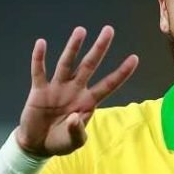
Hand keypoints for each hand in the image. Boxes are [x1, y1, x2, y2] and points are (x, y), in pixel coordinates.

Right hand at [16, 25, 137, 155]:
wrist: (37, 144)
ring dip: (73, 47)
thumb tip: (75, 117)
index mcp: (88, 101)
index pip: (109, 84)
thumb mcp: (74, 142)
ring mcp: (57, 88)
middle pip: (89, 65)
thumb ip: (77, 131)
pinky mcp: (39, 90)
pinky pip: (39, 71)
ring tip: (81, 30)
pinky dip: (39, 58)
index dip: (121, 73)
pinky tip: (41, 43)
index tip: (135, 58)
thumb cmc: (60, 141)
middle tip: (109, 30)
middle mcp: (75, 90)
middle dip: (99, 48)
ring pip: (67, 63)